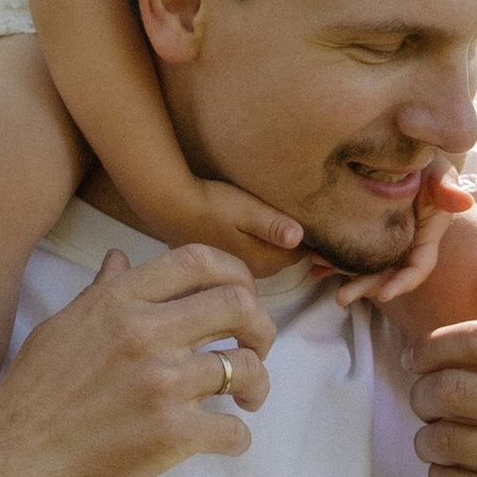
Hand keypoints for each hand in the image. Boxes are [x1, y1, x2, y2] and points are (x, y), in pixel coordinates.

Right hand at [0, 246, 275, 476]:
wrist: (14, 460)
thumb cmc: (31, 396)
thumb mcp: (61, 327)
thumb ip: (100, 292)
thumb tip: (121, 257)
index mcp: (119, 301)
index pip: (198, 260)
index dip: (235, 274)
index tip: (242, 298)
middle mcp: (145, 332)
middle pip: (238, 305)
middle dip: (261, 327)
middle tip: (256, 348)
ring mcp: (161, 383)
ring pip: (245, 368)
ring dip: (257, 384)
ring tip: (247, 399)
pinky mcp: (171, 434)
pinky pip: (234, 430)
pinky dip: (238, 437)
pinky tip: (225, 440)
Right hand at [159, 176, 304, 268]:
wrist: (169, 207)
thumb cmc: (211, 204)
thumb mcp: (247, 210)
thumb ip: (274, 225)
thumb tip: (301, 237)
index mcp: (262, 260)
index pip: (298, 255)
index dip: (306, 239)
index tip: (307, 218)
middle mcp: (250, 272)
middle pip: (281, 260)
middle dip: (288, 245)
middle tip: (289, 215)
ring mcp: (233, 270)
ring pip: (263, 260)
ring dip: (269, 246)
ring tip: (266, 221)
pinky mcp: (220, 264)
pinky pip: (246, 259)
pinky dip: (251, 247)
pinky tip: (242, 230)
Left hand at [322, 172, 473, 309]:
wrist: (407, 147)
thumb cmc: (429, 158)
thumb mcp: (440, 169)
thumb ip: (448, 186)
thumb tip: (465, 201)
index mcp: (426, 235)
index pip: (418, 266)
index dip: (403, 282)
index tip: (384, 295)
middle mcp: (405, 243)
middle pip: (387, 273)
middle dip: (365, 287)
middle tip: (340, 298)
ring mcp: (384, 238)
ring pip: (365, 263)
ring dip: (343, 273)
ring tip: (318, 275)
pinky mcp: (364, 228)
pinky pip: (347, 247)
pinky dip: (330, 256)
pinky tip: (312, 262)